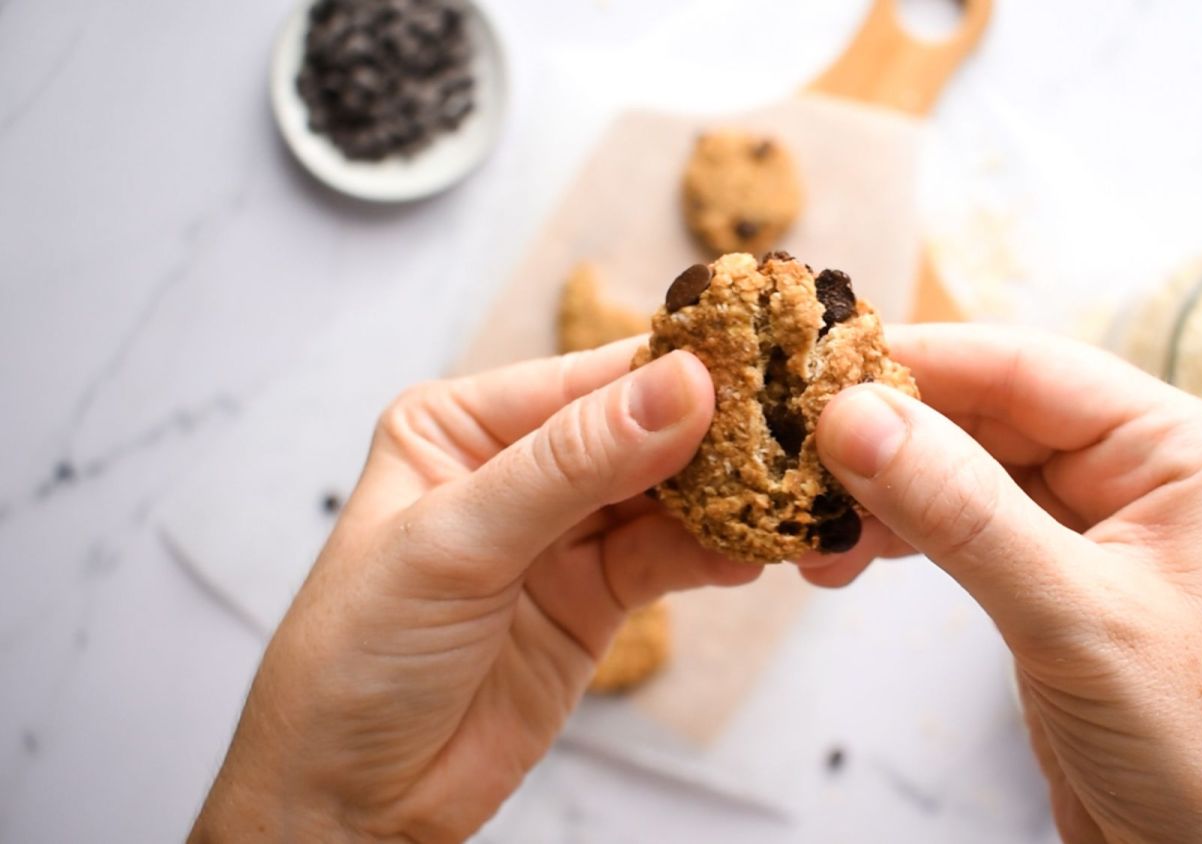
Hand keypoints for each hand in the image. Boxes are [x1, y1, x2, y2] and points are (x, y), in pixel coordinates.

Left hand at [191, 341, 756, 842]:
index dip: (666, 375)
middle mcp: (516, 468)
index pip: (583, 382)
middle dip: (709, 436)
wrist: (353, 800)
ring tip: (784, 494)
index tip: (747, 370)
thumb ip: (571, 465)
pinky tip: (751, 553)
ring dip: (724, 498)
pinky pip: (670, 560)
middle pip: (637, 432)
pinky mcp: (596, 598)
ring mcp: (561, 536)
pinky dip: (713, 555)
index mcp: (461, 426)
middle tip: (785, 432)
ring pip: (665, 496)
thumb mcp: (455, 544)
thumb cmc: (353, 660)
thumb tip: (677, 388)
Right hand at [812, 324, 1201, 843]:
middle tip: (794, 446)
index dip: (921, 361)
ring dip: (884, 489)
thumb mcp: (1072, 617)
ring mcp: (1096, 522)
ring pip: (965, 469)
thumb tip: (858, 417)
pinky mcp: (1055, 573)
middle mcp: (1141, 469)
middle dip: (890, 433)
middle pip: (989, 413)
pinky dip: (901, 535)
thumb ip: (962, 512)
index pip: (1030, 368)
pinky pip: (962, 524)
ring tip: (810, 518)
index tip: (821, 366)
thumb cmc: (1197, 747)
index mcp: (1181, 449)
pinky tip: (847, 553)